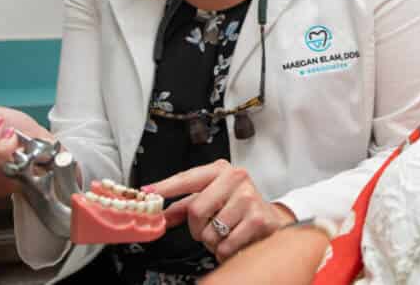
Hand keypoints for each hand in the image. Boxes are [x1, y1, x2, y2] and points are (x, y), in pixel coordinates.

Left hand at [148, 160, 295, 259]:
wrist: (271, 220)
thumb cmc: (238, 208)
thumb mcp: (212, 200)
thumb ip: (185, 207)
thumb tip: (161, 215)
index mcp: (221, 170)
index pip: (188, 178)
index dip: (166, 187)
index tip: (148, 192)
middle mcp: (236, 178)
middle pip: (196, 209)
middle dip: (197, 228)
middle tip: (208, 228)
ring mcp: (248, 197)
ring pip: (210, 232)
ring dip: (213, 241)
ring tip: (226, 232)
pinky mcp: (257, 219)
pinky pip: (225, 245)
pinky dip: (225, 250)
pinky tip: (236, 240)